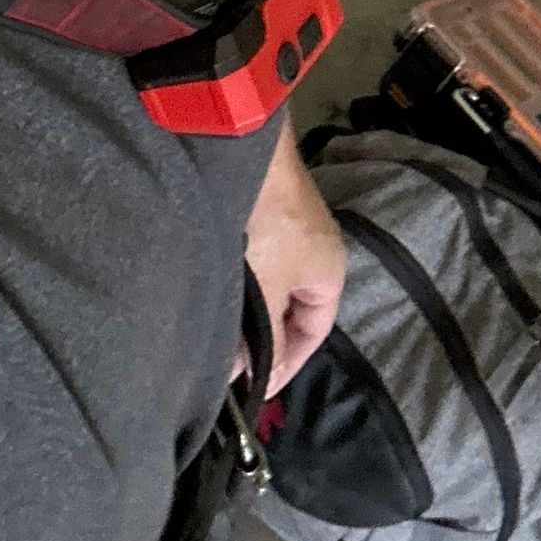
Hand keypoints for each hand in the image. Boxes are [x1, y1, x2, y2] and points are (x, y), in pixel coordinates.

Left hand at [241, 120, 346, 396]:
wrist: (242, 150)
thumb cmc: (266, 224)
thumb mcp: (271, 290)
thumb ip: (269, 338)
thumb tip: (260, 376)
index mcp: (329, 273)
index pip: (314, 333)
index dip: (287, 364)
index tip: (256, 389)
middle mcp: (313, 253)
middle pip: (290, 310)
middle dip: (261, 340)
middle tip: (227, 367)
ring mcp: (286, 232)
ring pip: (269, 287)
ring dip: (245, 313)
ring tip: (215, 338)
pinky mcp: (260, 215)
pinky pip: (254, 265)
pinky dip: (237, 286)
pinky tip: (211, 297)